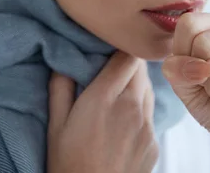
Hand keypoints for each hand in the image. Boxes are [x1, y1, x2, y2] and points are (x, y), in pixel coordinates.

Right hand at [47, 51, 157, 172]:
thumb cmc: (67, 162)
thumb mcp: (55, 123)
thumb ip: (60, 87)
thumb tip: (63, 62)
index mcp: (103, 98)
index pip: (127, 56)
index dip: (120, 47)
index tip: (109, 48)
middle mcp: (131, 107)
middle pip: (141, 69)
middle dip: (128, 63)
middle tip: (111, 68)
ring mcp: (146, 126)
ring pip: (148, 89)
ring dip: (136, 84)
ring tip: (117, 94)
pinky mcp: (154, 142)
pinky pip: (150, 113)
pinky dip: (140, 109)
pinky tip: (123, 121)